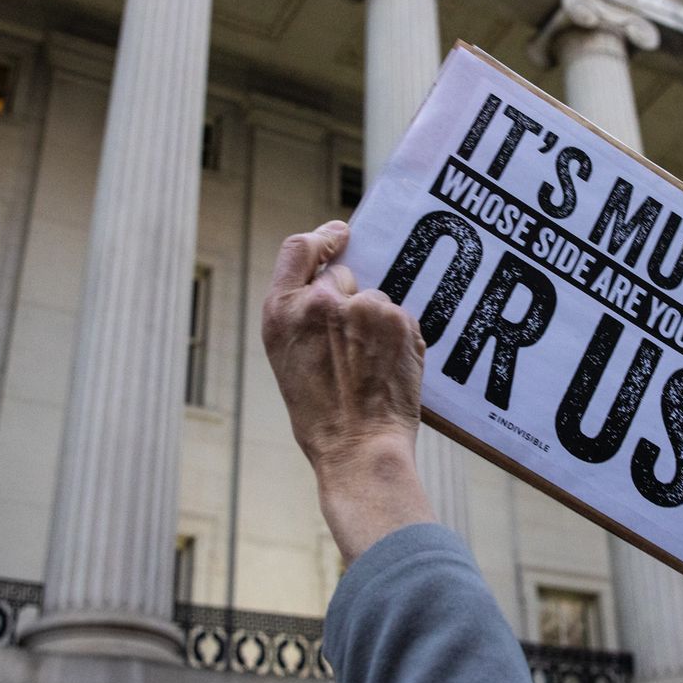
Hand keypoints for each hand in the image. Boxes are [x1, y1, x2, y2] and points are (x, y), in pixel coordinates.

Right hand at [261, 221, 433, 562]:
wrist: (359, 449)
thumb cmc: (322, 418)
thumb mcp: (290, 360)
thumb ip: (303, 318)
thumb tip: (335, 288)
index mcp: (281, 312)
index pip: (299, 249)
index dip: (322, 237)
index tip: (340, 234)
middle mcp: (318, 302)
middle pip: (343, 276)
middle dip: (352, 302)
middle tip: (355, 345)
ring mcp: (361, 308)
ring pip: (375, 302)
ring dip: (377, 326)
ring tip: (370, 370)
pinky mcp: (397, 319)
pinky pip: (401, 319)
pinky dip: (400, 340)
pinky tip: (390, 371)